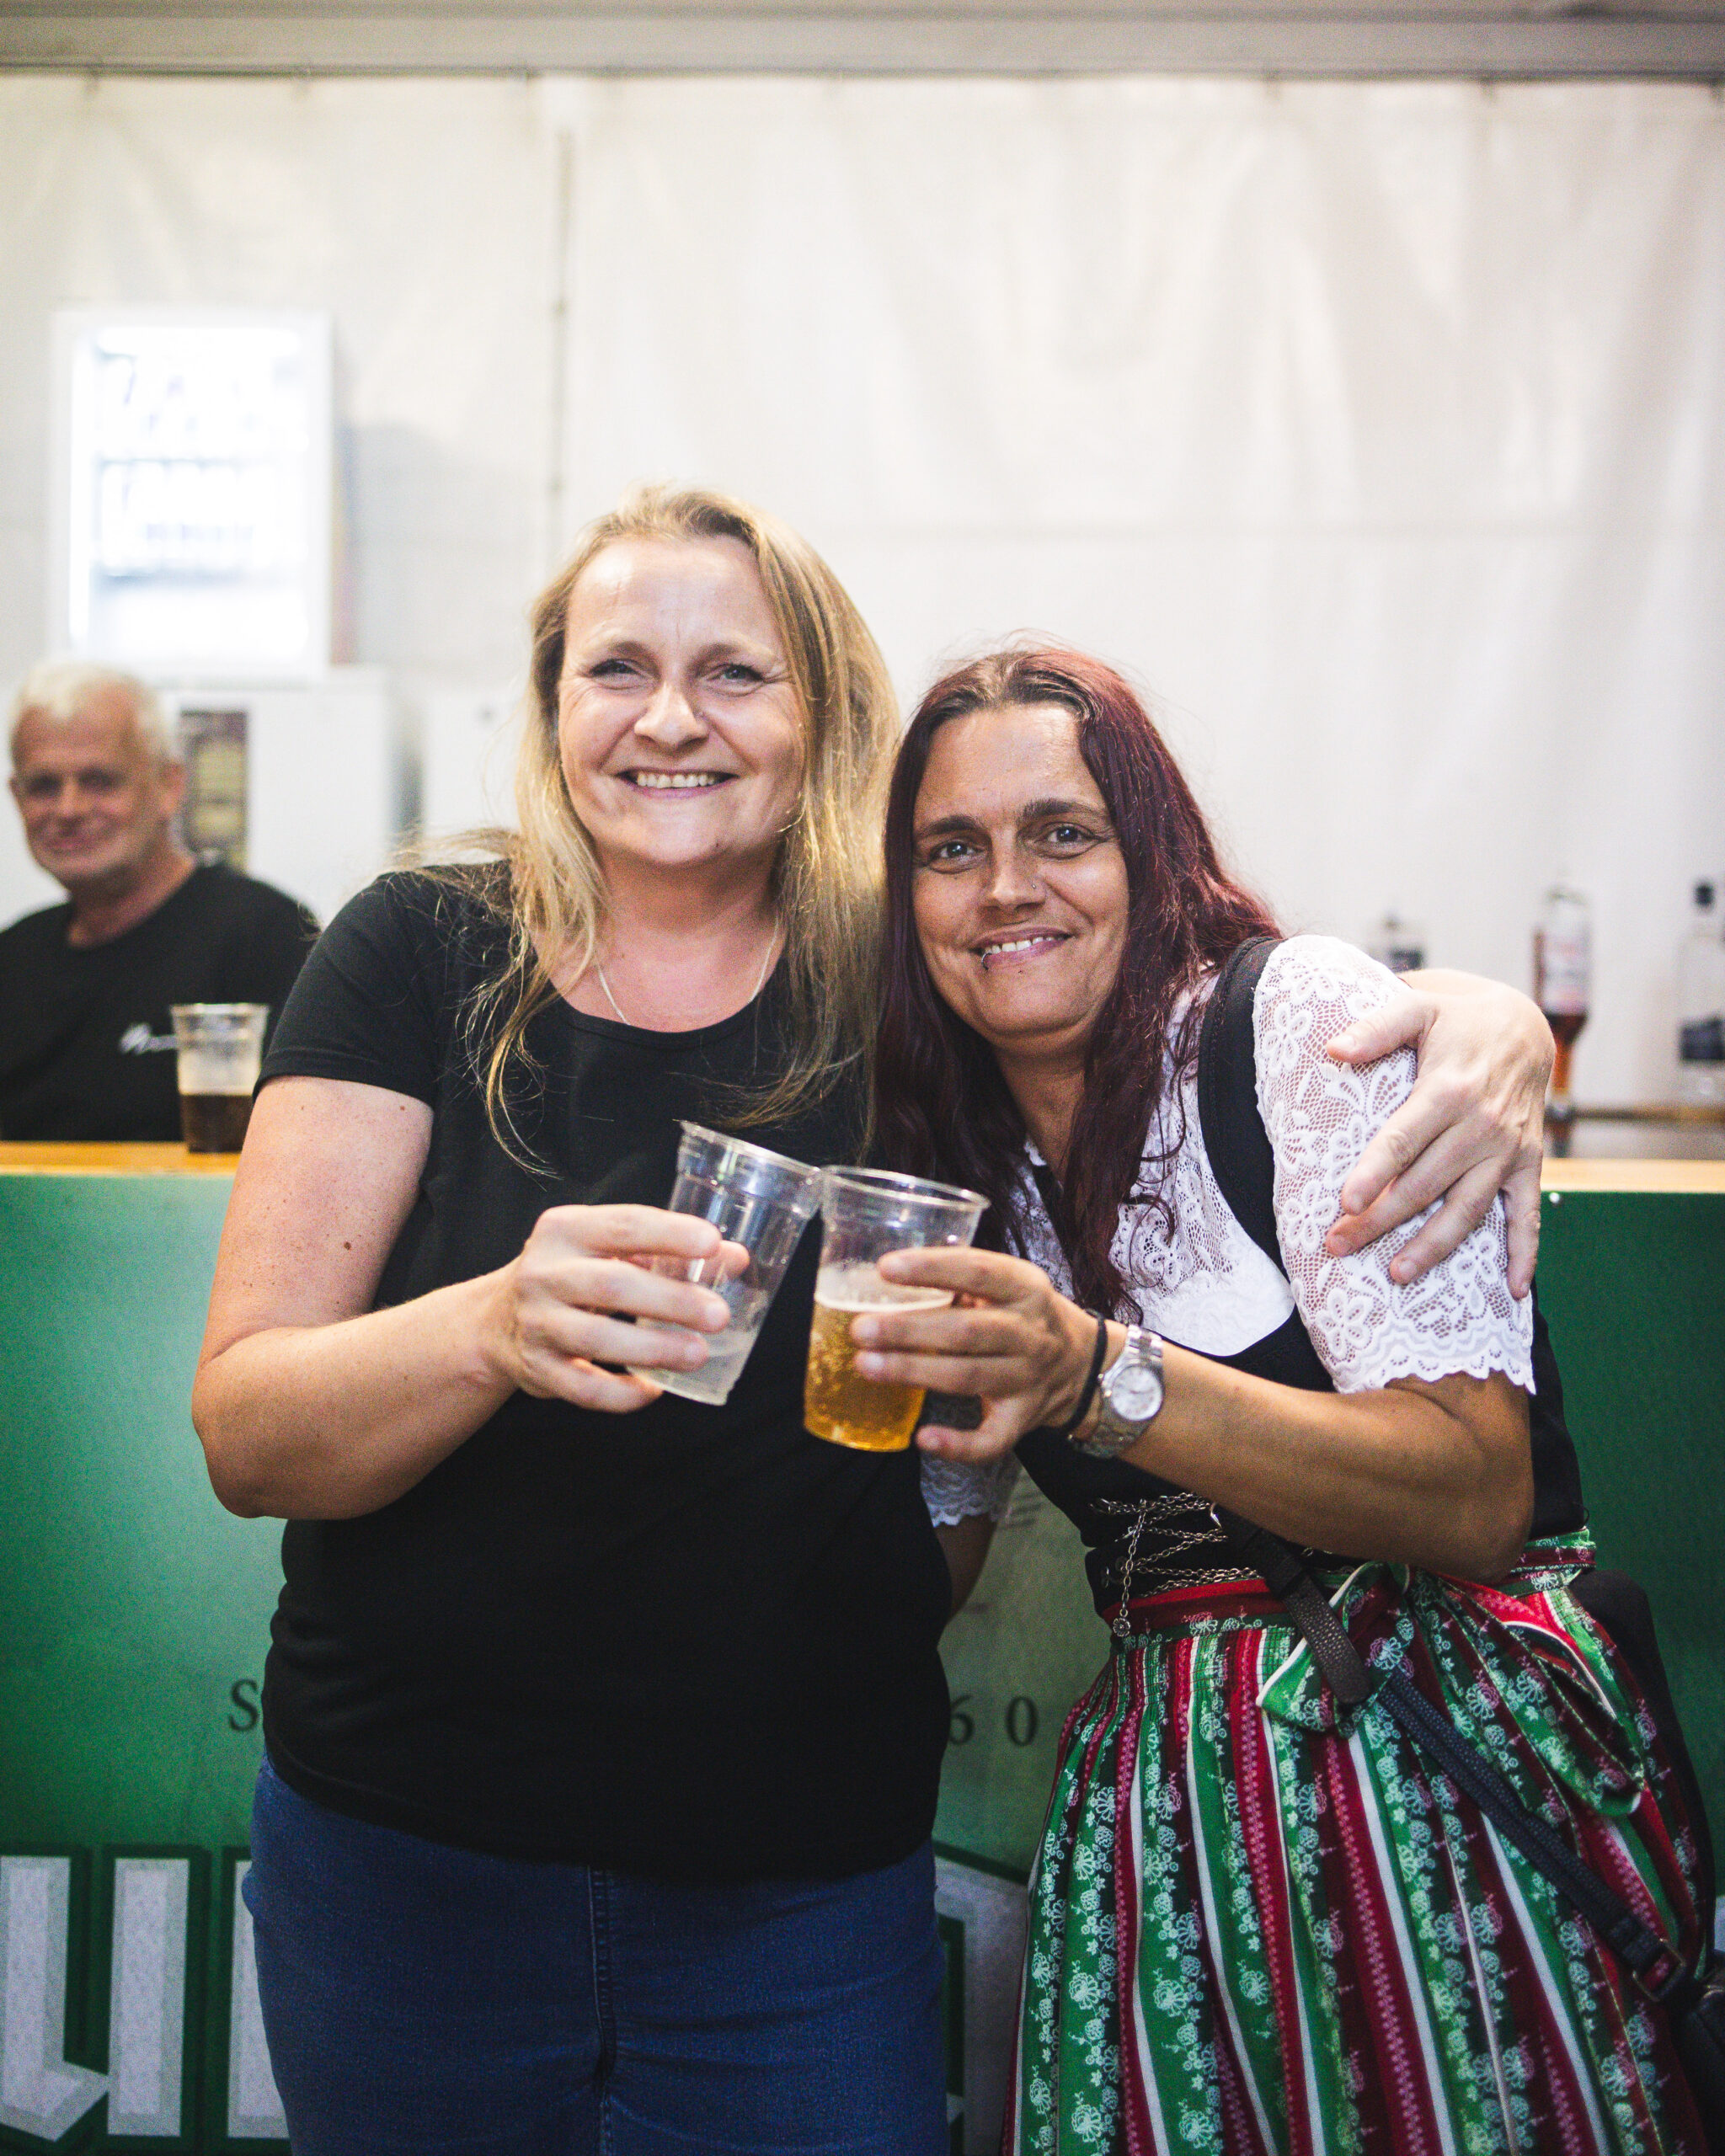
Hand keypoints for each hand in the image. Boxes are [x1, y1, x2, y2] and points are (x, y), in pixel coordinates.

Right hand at [494, 1205, 744, 1411]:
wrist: (497, 1319)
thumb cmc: (572, 1275)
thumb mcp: (610, 1251)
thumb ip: (668, 1252)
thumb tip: (735, 1258)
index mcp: (566, 1229)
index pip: (623, 1225)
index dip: (669, 1233)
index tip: (711, 1243)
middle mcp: (544, 1273)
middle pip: (612, 1284)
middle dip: (670, 1301)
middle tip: (718, 1316)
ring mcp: (537, 1323)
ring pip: (597, 1339)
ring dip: (653, 1348)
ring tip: (697, 1354)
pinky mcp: (537, 1369)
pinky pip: (583, 1388)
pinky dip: (621, 1394)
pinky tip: (653, 1390)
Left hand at [849, 1247, 1097, 1461]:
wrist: (1085, 1364)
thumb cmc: (1026, 1316)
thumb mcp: (1009, 1285)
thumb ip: (963, 1279)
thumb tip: (886, 1277)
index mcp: (1025, 1289)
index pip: (979, 1271)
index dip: (932, 1268)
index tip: (885, 1268)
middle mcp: (1030, 1333)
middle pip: (966, 1332)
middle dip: (910, 1330)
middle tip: (862, 1329)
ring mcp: (1028, 1379)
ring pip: (968, 1378)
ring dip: (914, 1372)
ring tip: (866, 1365)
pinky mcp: (1022, 1419)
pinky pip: (992, 1439)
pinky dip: (958, 1445)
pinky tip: (922, 1439)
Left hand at [1323, 970, 1551, 1295]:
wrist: (1525, 1025)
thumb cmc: (1458, 1019)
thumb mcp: (1418, 1007)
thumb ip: (1376, 1028)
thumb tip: (1333, 1048)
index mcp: (1449, 1090)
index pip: (1404, 1139)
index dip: (1375, 1173)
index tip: (1345, 1203)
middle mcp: (1482, 1126)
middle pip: (1425, 1183)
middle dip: (1380, 1219)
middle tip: (1338, 1245)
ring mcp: (1508, 1149)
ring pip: (1468, 1208)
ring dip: (1434, 1245)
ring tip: (1398, 1274)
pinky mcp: (1529, 1163)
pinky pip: (1529, 1214)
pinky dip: (1525, 1253)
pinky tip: (1515, 1291)